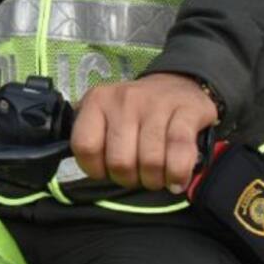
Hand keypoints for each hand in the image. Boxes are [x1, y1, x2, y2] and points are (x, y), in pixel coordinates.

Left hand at [71, 73, 217, 193]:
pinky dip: (177, 173)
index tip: (107, 170)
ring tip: (158, 176)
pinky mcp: (186, 111)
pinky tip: (177, 179)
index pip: (84, 147)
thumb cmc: (138, 111)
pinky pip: (179, 153)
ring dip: (155, 180)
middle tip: (137, 175)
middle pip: (120, 162)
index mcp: (97, 100)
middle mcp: (124, 99)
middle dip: (129, 179)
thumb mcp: (105, 115)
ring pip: (150, 162)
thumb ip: (91, 137)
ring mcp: (156, 104)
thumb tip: (77, 171)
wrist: (178, 83)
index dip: (96, 169)